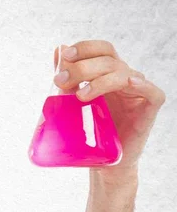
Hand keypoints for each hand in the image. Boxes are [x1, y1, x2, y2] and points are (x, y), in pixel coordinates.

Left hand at [53, 40, 165, 182]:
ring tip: (80, 96)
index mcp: (108, 74)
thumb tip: (59, 49)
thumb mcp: (73, 103)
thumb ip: (68, 78)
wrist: (105, 163)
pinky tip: (129, 84)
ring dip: (100, 81)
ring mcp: (138, 93)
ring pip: (124, 75)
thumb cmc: (90, 133)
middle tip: (60, 81)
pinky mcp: (149, 109)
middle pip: (110, 60)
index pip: (102, 50)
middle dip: (83, 67)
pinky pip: (153, 92)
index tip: (66, 56)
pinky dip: (141, 86)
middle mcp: (125, 79)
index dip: (86, 48)